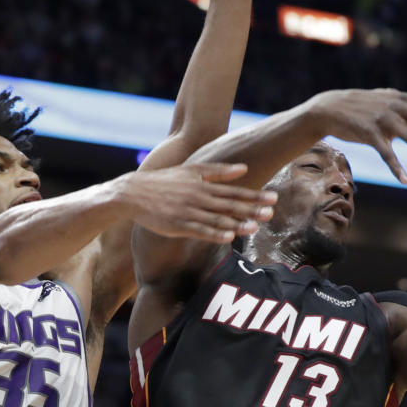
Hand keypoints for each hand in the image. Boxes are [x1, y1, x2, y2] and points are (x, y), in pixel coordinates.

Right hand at [123, 163, 276, 242]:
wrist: (134, 192)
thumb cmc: (165, 181)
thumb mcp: (191, 170)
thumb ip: (218, 171)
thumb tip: (244, 169)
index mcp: (203, 185)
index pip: (234, 192)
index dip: (254, 196)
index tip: (272, 198)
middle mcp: (199, 198)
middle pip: (229, 206)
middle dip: (251, 210)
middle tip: (270, 213)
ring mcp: (188, 212)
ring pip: (217, 220)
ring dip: (237, 224)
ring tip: (255, 228)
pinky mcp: (177, 225)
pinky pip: (199, 231)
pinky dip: (214, 234)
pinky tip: (228, 238)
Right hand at [307, 89, 406, 183]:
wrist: (329, 108)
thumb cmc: (357, 104)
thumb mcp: (382, 98)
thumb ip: (401, 102)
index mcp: (401, 100)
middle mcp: (397, 109)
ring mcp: (385, 122)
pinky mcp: (371, 136)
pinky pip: (387, 155)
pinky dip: (397, 168)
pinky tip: (406, 180)